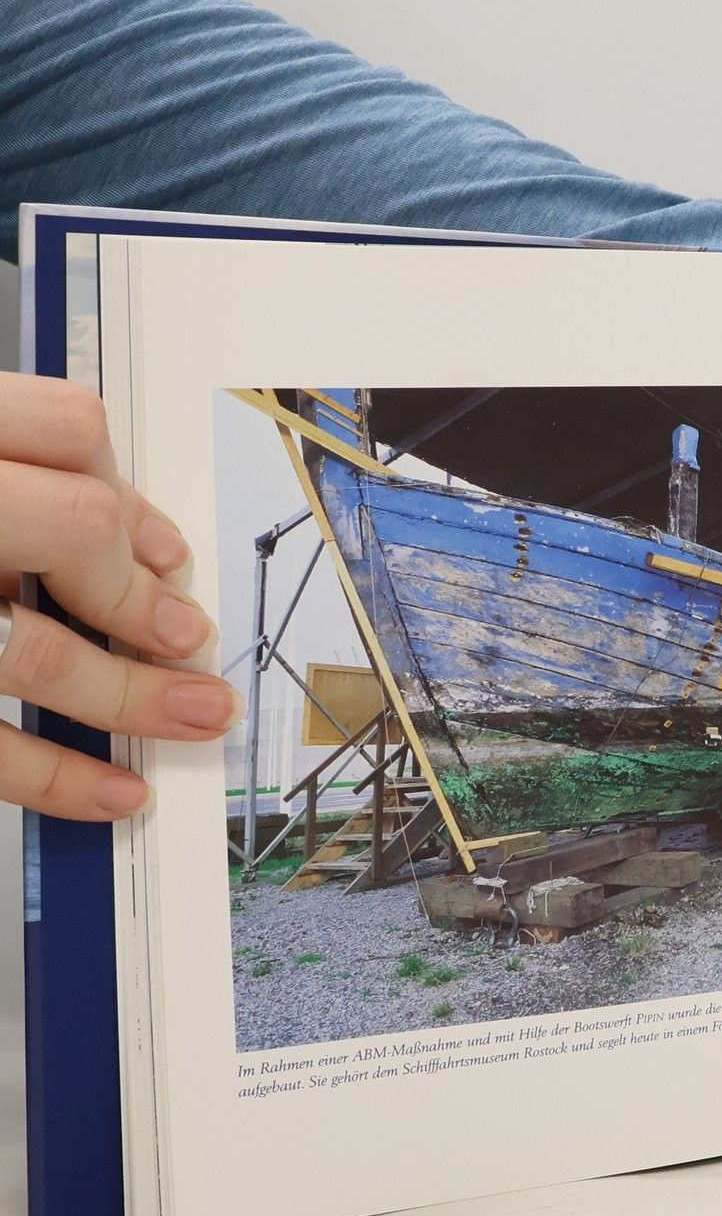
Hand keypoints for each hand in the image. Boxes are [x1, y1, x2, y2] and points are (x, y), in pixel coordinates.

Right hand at [0, 373, 237, 819]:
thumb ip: (30, 481)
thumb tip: (151, 548)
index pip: (65, 425)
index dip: (127, 485)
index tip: (163, 548)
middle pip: (72, 524)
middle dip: (143, 592)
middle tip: (190, 637)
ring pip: (35, 652)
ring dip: (132, 695)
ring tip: (198, 715)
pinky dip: (53, 779)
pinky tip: (113, 791)